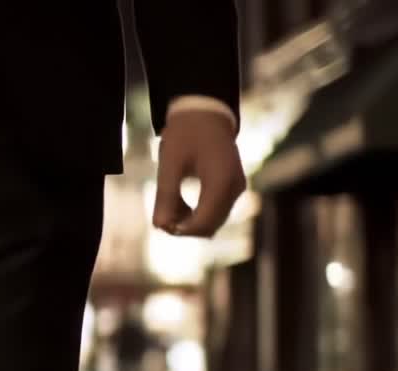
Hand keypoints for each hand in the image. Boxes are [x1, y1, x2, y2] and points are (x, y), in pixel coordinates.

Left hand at [153, 110, 246, 236]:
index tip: (161, 222)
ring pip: (214, 222)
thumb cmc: (185, 134)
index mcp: (221, 181)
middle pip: (210, 227)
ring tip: (168, 204)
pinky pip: (217, 211)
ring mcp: (237, 188)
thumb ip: (165, 196)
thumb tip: (160, 227)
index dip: (180, 230)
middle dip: (184, 227)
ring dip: (190, 221)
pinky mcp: (233, 187)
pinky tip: (179, 202)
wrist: (206, 113)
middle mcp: (235, 188)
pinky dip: (198, 213)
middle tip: (162, 215)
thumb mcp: (169, 164)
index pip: (203, 223)